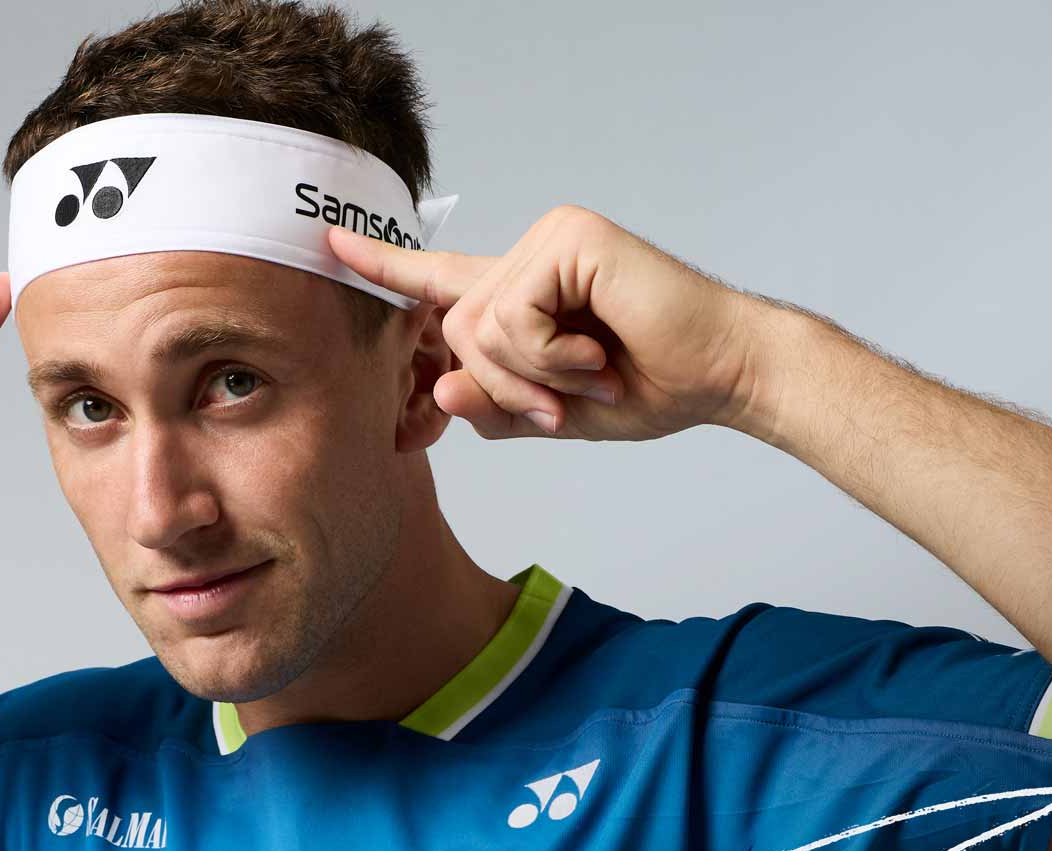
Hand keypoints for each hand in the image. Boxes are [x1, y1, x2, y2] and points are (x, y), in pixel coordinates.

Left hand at [327, 204, 758, 440]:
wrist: (723, 373)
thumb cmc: (653, 386)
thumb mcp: (555, 412)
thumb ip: (495, 406)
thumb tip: (437, 390)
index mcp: (522, 291)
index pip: (439, 279)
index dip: (384, 266)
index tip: (328, 243)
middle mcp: (530, 255)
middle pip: (456, 328)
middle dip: (505, 385)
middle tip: (565, 407)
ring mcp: (550, 238)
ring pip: (481, 326)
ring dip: (534, 376)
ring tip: (594, 375)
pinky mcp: (568, 237)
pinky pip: (515, 314)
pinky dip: (552, 355)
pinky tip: (600, 353)